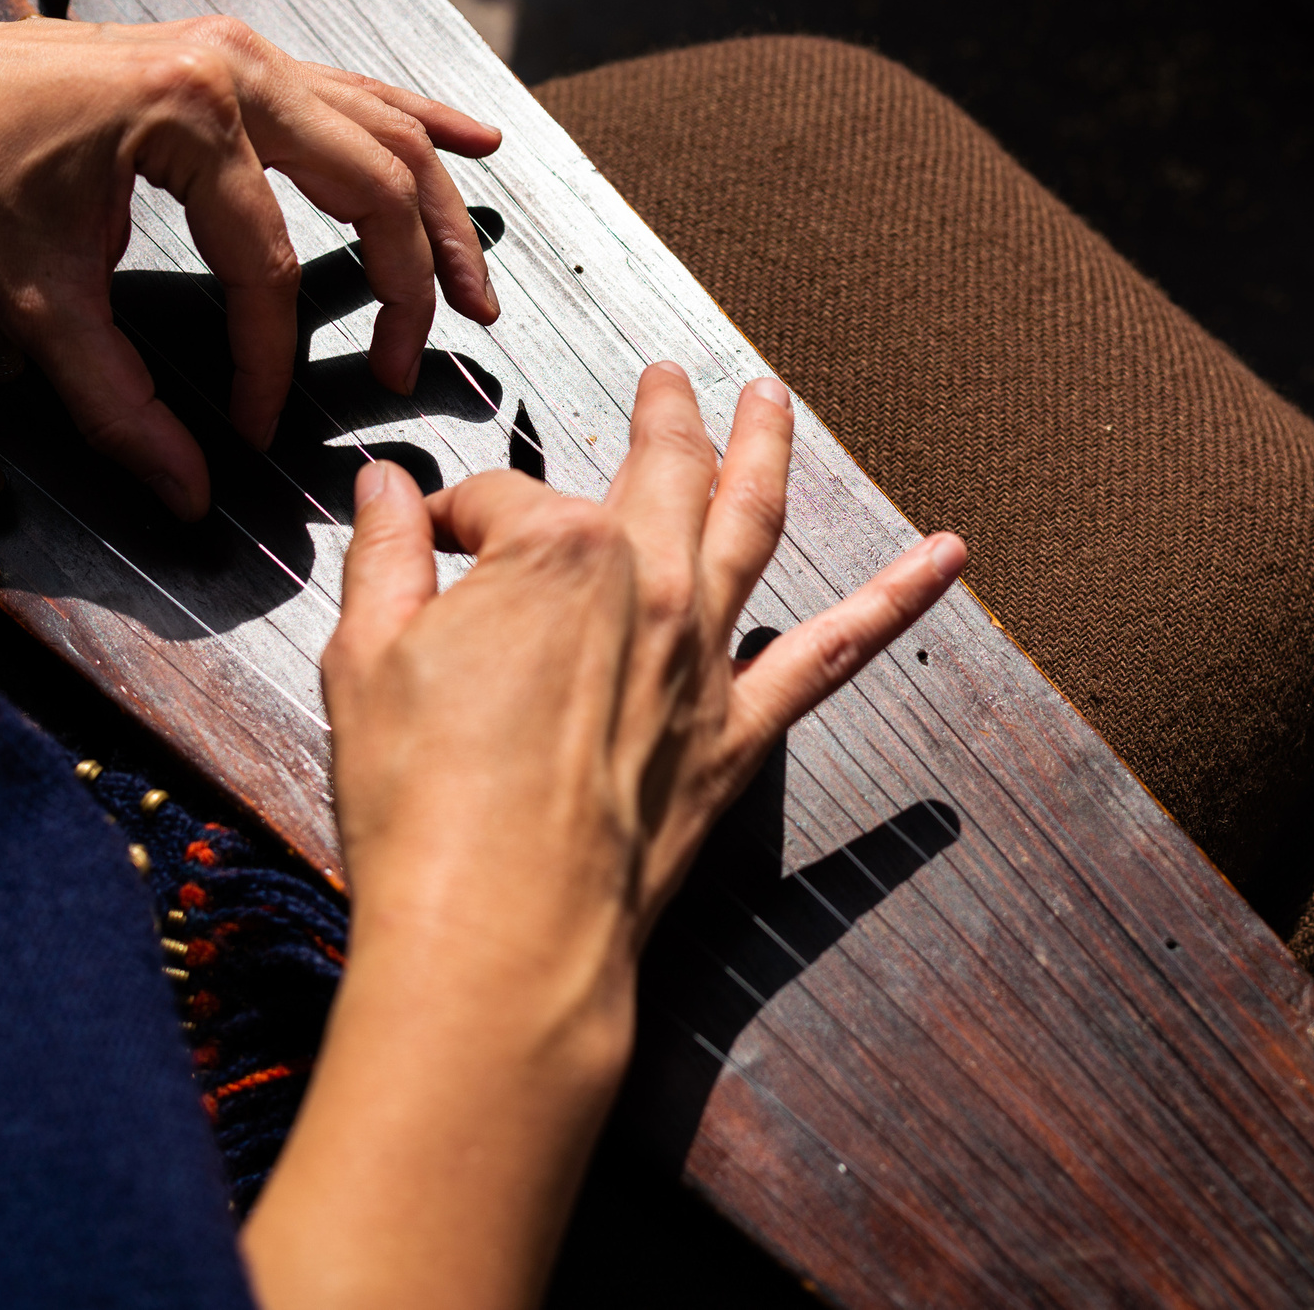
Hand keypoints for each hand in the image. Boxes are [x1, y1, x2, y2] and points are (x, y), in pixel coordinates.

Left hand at [0, 4, 501, 517]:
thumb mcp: (32, 297)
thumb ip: (114, 401)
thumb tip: (186, 493)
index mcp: (185, 116)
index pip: (269, 264)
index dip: (270, 362)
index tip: (253, 430)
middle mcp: (237, 68)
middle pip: (371, 185)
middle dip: (406, 284)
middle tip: (403, 365)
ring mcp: (249, 52)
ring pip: (386, 134)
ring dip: (438, 216)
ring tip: (473, 294)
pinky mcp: (246, 56)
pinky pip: (360, 90)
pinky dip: (421, 123)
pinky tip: (479, 147)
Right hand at [243, 365, 965, 1309]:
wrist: (499, 930)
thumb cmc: (421, 801)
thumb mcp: (364, 659)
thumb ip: (383, 558)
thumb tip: (383, 488)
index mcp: (553, 551)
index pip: (500, 504)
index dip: (452, 521)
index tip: (423, 546)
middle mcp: (648, 584)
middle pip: (655, 474)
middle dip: (660, 417)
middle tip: (667, 381)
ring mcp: (704, 656)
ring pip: (752, 523)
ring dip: (766, 450)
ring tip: (772, 401)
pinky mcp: (740, 731)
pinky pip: (837, 651)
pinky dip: (898, 598)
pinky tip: (949, 556)